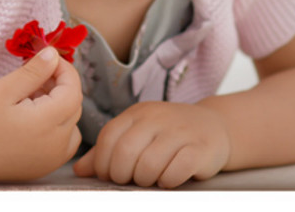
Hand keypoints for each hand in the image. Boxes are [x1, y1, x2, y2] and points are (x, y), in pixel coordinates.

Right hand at [0, 46, 82, 182]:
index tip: (49, 60)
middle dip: (60, 86)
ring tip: (33, 99)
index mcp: (47, 124)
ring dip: (60, 106)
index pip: (73, 90)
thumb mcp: (4, 89)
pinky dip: (59, 126)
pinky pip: (66, 140)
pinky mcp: (48, 166)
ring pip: (72, 122)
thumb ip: (33, 71)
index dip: (65, 71)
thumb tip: (54, 55)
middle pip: (74, 105)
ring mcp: (54, 158)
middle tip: (36, 78)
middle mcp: (57, 144)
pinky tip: (37, 119)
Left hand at [73, 101, 229, 187]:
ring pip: (149, 165)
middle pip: (125, 153)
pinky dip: (168, 180)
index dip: (103, 162)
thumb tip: (80, 169)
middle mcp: (158, 118)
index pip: (109, 137)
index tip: (109, 174)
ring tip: (152, 177)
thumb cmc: (170, 134)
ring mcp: (180, 132)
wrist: (214, 126)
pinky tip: (170, 177)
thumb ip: (109, 150)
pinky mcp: (200, 149)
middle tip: (131, 179)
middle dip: (123, 175)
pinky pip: (175, 171)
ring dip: (145, 180)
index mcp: (139, 113)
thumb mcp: (139, 133)